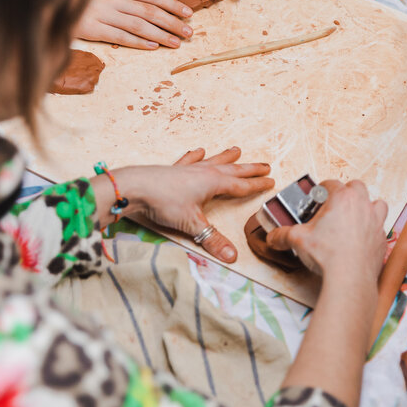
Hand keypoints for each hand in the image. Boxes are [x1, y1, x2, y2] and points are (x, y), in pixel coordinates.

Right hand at [74, 0, 193, 48]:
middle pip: (150, 12)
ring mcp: (103, 13)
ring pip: (139, 25)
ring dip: (161, 35)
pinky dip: (138, 42)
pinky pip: (120, 36)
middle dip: (172, 22)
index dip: (172, 5)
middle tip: (190, 32)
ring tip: (177, 42)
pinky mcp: (92, 28)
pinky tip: (153, 46)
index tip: (189, 13)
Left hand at [114, 147, 273, 262]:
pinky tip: (199, 151)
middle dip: (250, 169)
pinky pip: (189, 160)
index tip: (271, 182)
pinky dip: (195, 156)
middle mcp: (204, 172)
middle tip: (265, 165)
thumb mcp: (192, 224)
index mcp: (214, 183)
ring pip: (214, 161)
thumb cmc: (164, 202)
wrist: (135, 187)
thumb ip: (213, 240)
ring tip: (237, 150)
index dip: (257, 185)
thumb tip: (232, 256)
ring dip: (227, 157)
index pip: (241, 186)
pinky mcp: (173, 170)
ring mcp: (189, 169)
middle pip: (233, 170)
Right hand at [266, 180, 386, 280]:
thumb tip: (273, 237)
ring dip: (367, 206)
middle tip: (334, 205)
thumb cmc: (328, 254)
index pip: (331, 184)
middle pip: (357, 187)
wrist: (350, 277)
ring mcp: (376, 221)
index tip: (316, 197)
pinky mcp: (382, 238)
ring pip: (376, 203)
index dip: (321, 189)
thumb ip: (282, 235)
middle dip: (346, 192)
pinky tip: (361, 238)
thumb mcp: (297, 240)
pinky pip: (380, 227)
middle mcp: (362, 205)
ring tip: (355, 217)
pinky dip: (372, 229)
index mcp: (342, 198)